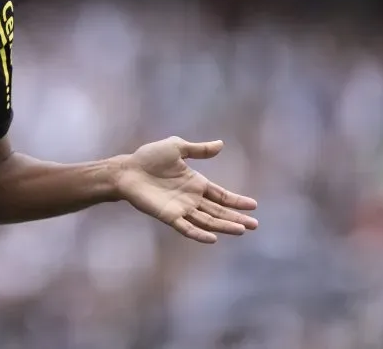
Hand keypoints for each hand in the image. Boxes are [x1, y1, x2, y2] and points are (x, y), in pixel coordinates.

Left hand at [118, 136, 257, 243]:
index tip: (253, 206)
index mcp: (196, 183)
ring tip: (242, 230)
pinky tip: (213, 238)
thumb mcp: (176, 147)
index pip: (221, 195)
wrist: (127, 170)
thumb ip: (198, 149)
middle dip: (236, 218)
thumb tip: (221, 144)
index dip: (236, 201)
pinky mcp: (169, 216)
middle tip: (255, 224)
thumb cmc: (149, 157)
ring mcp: (181, 209)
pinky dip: (199, 234)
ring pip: (207, 221)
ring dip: (224, 226)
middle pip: (218, 211)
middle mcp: (191, 199)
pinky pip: (186, 228)